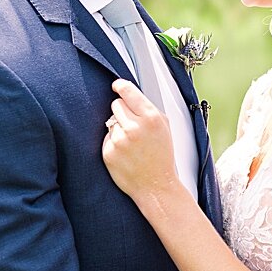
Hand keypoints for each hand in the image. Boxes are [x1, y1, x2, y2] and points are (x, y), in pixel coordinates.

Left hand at [102, 79, 178, 200]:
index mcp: (151, 118)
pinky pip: (106, 137)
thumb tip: (132, 95)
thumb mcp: (165, 128)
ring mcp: (120, 140)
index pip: (128, 92)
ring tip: (131, 143)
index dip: (121, 86)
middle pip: (116, 104)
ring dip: (118, 128)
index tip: (117, 85)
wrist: (156, 185)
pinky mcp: (108, 151)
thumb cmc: (161, 157)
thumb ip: (149, 110)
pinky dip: (113, 142)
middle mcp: (134, 127)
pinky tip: (125, 152)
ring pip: (110, 120)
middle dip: (123, 111)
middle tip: (133, 125)